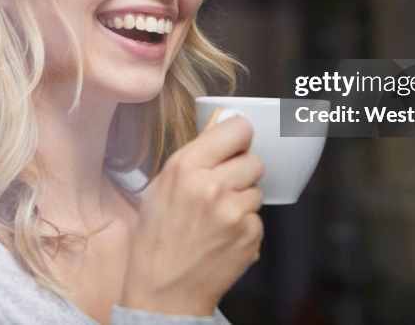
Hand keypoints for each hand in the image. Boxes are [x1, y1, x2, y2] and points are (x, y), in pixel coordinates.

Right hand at [119, 110, 264, 315]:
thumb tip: (221, 123)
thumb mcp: (161, 186)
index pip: (237, 129)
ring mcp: (234, 213)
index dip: (238, 136)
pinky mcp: (250, 236)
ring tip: (216, 218)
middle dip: (241, 172)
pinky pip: (257, 218)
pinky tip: (222, 237)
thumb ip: (194, 154)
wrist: (163, 292)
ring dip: (242, 201)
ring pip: (257, 190)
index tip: (235, 142)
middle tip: (220, 188)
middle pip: (254, 160)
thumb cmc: (157, 239)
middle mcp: (212, 187)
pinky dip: (244, 226)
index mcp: (186, 167)